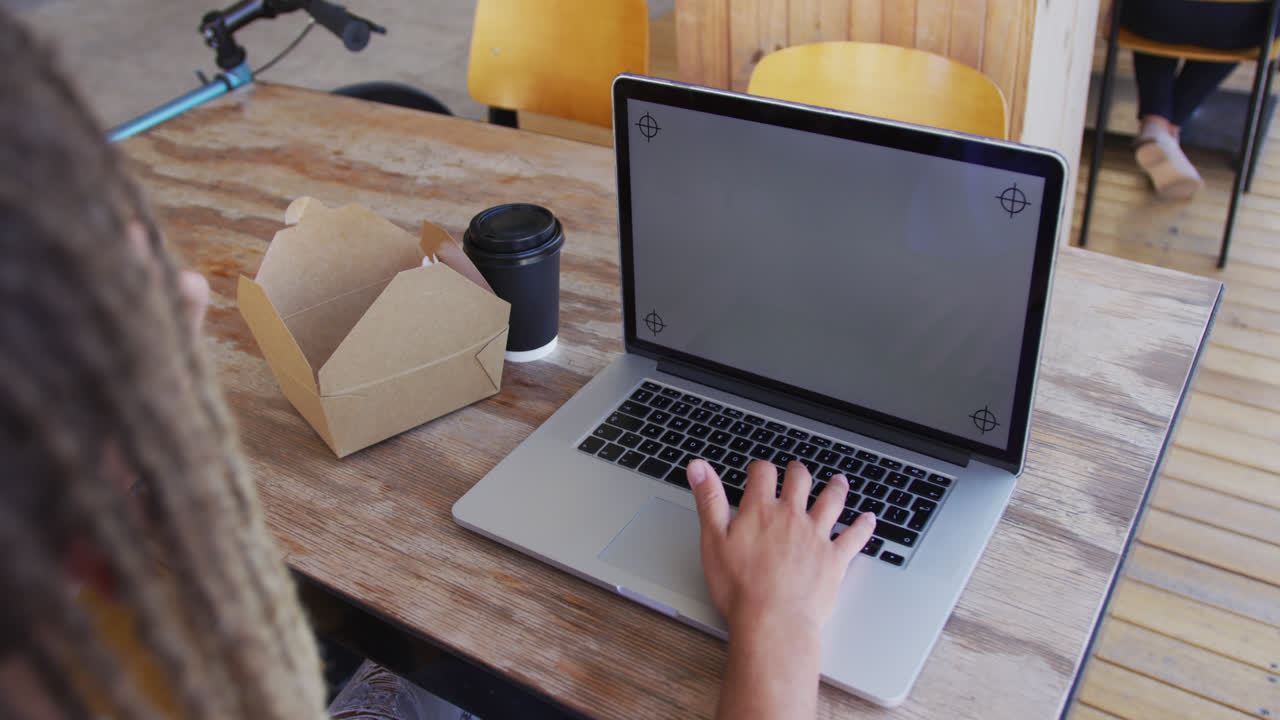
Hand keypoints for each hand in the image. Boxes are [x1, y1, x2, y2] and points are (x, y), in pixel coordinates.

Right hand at [688, 458, 875, 637]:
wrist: (772, 622)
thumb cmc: (739, 588)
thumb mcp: (712, 540)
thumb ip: (709, 500)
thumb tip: (698, 466)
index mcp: (761, 510)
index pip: (763, 473)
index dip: (759, 468)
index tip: (757, 470)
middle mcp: (792, 516)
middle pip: (800, 480)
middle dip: (797, 472)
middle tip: (796, 470)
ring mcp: (817, 536)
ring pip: (832, 501)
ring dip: (836, 488)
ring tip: (838, 481)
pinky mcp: (835, 559)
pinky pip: (855, 536)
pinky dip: (863, 526)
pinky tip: (869, 518)